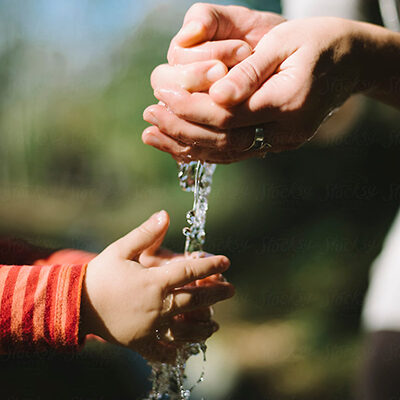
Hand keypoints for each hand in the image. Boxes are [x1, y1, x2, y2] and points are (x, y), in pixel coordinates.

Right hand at [81, 210, 233, 362]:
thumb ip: (145, 233)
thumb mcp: (121, 249)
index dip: (211, 265)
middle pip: (196, 301)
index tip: (226, 261)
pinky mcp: (141, 343)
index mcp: (154, 282)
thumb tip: (165, 214)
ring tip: (215, 325)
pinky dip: (177, 351)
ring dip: (204, 327)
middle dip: (217, 294)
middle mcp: (157, 307)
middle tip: (231, 289)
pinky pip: (164, 351)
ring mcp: (150, 328)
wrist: (76, 304)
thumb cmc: (100, 274)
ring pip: (186, 331)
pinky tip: (186, 348)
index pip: (190, 272)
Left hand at [143, 15, 364, 162]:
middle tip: (148, 116)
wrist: (349, 62)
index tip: (161, 95)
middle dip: (181, 129)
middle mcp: (285, 131)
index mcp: (288, 102)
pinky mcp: (275, 144)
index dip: (190, 107)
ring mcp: (281, 142)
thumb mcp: (284, 43)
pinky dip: (204, 151)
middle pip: (222, 139)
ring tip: (153, 134)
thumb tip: (215, 95)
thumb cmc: (316, 43)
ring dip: (186, 145)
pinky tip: (180, 145)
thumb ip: (250, 73)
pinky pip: (235, 154)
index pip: (227, 115)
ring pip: (226, 153)